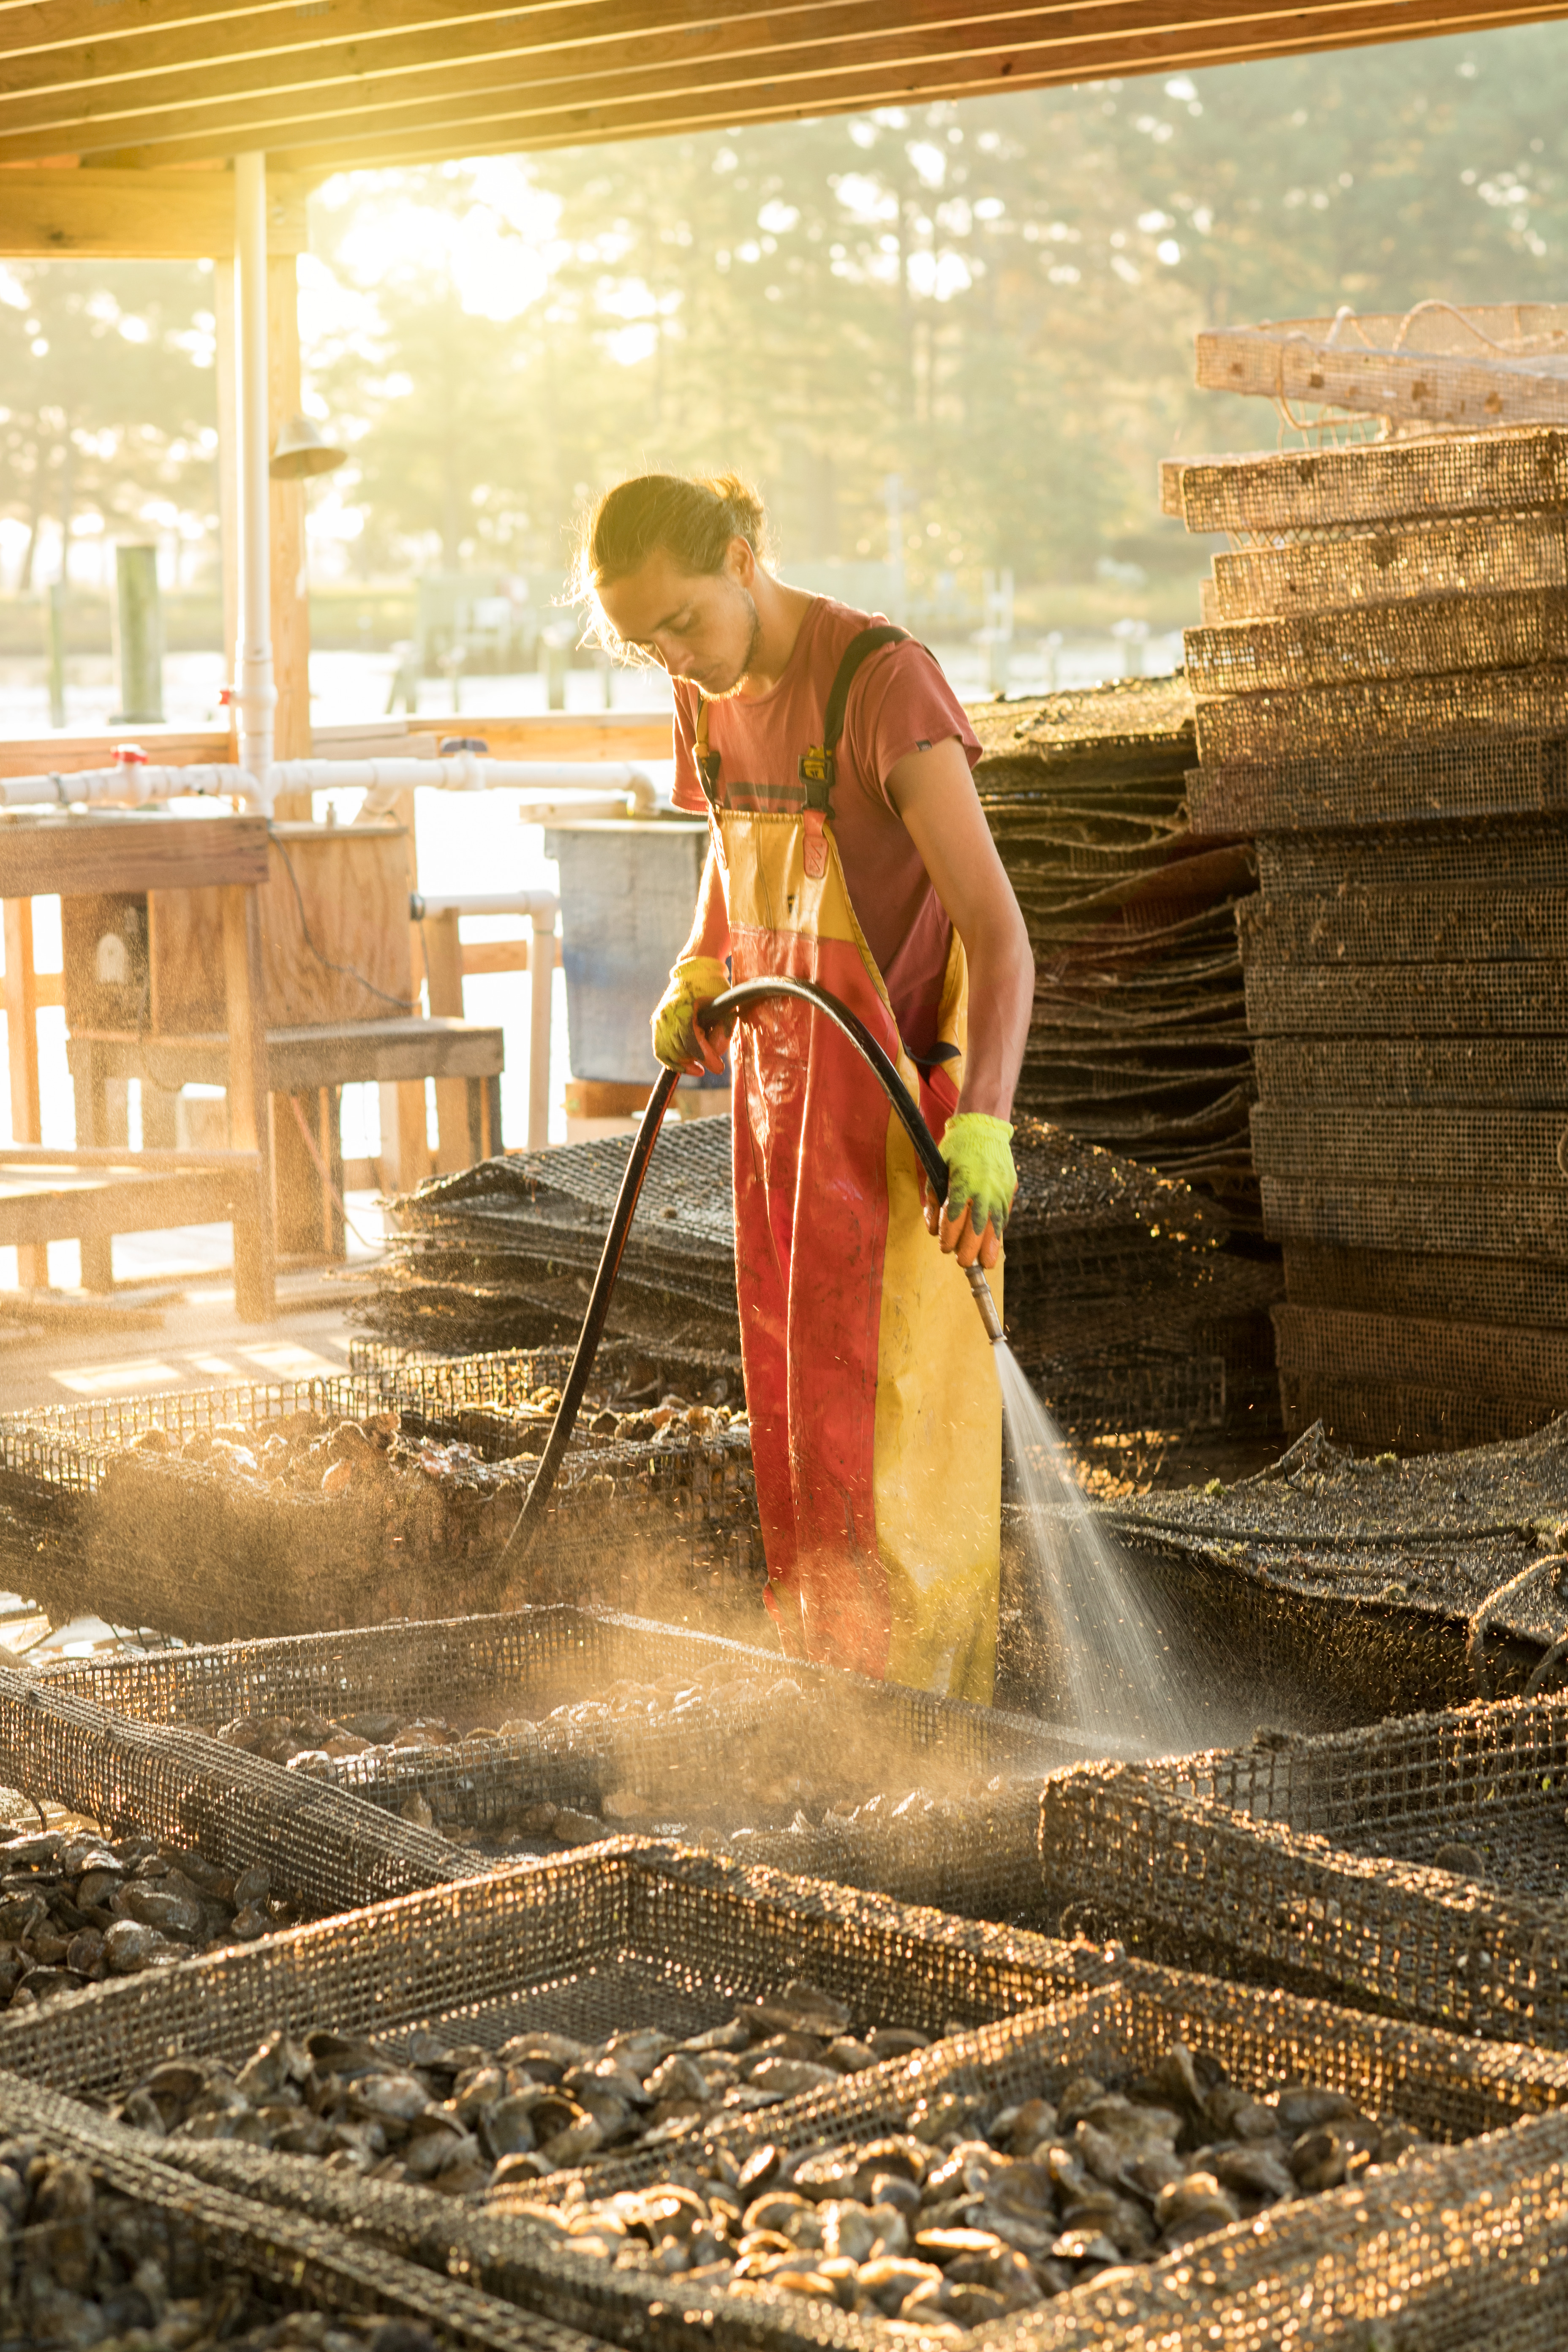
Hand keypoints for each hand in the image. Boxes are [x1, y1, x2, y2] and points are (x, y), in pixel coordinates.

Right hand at [651, 956, 730, 1074]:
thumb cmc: (714, 988)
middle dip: (698, 1059)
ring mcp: (659, 1020)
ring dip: (685, 1063)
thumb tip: (715, 1059)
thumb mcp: (726, 1007)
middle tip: (713, 1061)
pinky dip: (671, 1061)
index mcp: (684, 1008)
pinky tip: (686, 1065)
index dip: (705, 1057)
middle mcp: (667, 1015)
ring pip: (668, 1054)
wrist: (695, 971)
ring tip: (699, 1066)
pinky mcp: (657, 1023)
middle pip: (680, 1051)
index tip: (718, 1068)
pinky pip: (660, 1050)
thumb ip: (723, 1032)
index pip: (691, 1042)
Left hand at [923, 1111, 1014, 1270]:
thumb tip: (933, 1228)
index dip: (949, 1237)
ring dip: (990, 1247)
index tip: (944, 1248)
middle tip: (962, 1261)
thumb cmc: (955, 1148)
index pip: (954, 1218)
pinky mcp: (1009, 1189)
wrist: (983, 1127)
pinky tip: (993, 1242)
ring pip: (995, 1225)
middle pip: (977, 1228)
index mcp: (962, 1182)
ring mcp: (999, 1190)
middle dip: (969, 1249)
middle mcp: (983, 1188)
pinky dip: (998, 1230)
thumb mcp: (938, 1168)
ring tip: (986, 1263)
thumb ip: (933, 1198)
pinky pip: (1004, 1215)